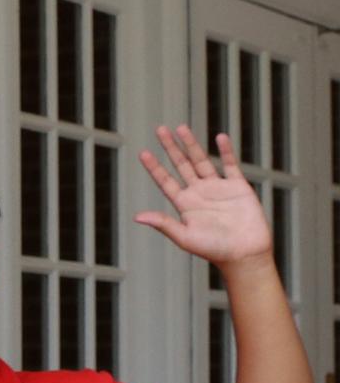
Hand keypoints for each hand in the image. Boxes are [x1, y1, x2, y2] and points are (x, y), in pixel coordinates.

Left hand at [136, 125, 272, 267]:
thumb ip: (163, 224)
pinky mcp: (238, 187)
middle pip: (182, 165)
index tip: (143, 152)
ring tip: (181, 128)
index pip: (165, 181)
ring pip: (202, 161)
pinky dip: (226, 151)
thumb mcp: (184, 237)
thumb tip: (137, 217)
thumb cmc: (214, 250)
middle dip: (171, 148)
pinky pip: (230, 165)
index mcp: (184, 204)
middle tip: (160, 129)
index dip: (154, 167)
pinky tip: (219, 137)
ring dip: (192, 145)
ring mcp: (218, 188)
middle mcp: (199, 193)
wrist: (245, 254)